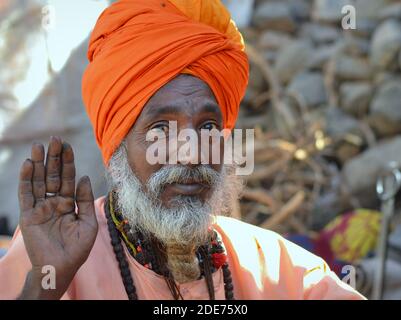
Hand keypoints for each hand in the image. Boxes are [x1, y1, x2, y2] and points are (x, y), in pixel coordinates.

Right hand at [17, 136, 97, 298]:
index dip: (68, 163)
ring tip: (39, 146)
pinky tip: (28, 164)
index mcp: (69, 203)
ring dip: (38, 164)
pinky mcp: (29, 215)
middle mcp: (54, 202)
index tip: (67, 146)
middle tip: (55, 139)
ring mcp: (40, 207)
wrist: (61, 267)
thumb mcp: (88, 222)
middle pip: (52, 175)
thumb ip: (85, 199)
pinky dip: (26, 179)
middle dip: (53, 158)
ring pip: (38, 181)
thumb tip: (84, 177)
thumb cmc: (78, 248)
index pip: (68, 178)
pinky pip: (26, 194)